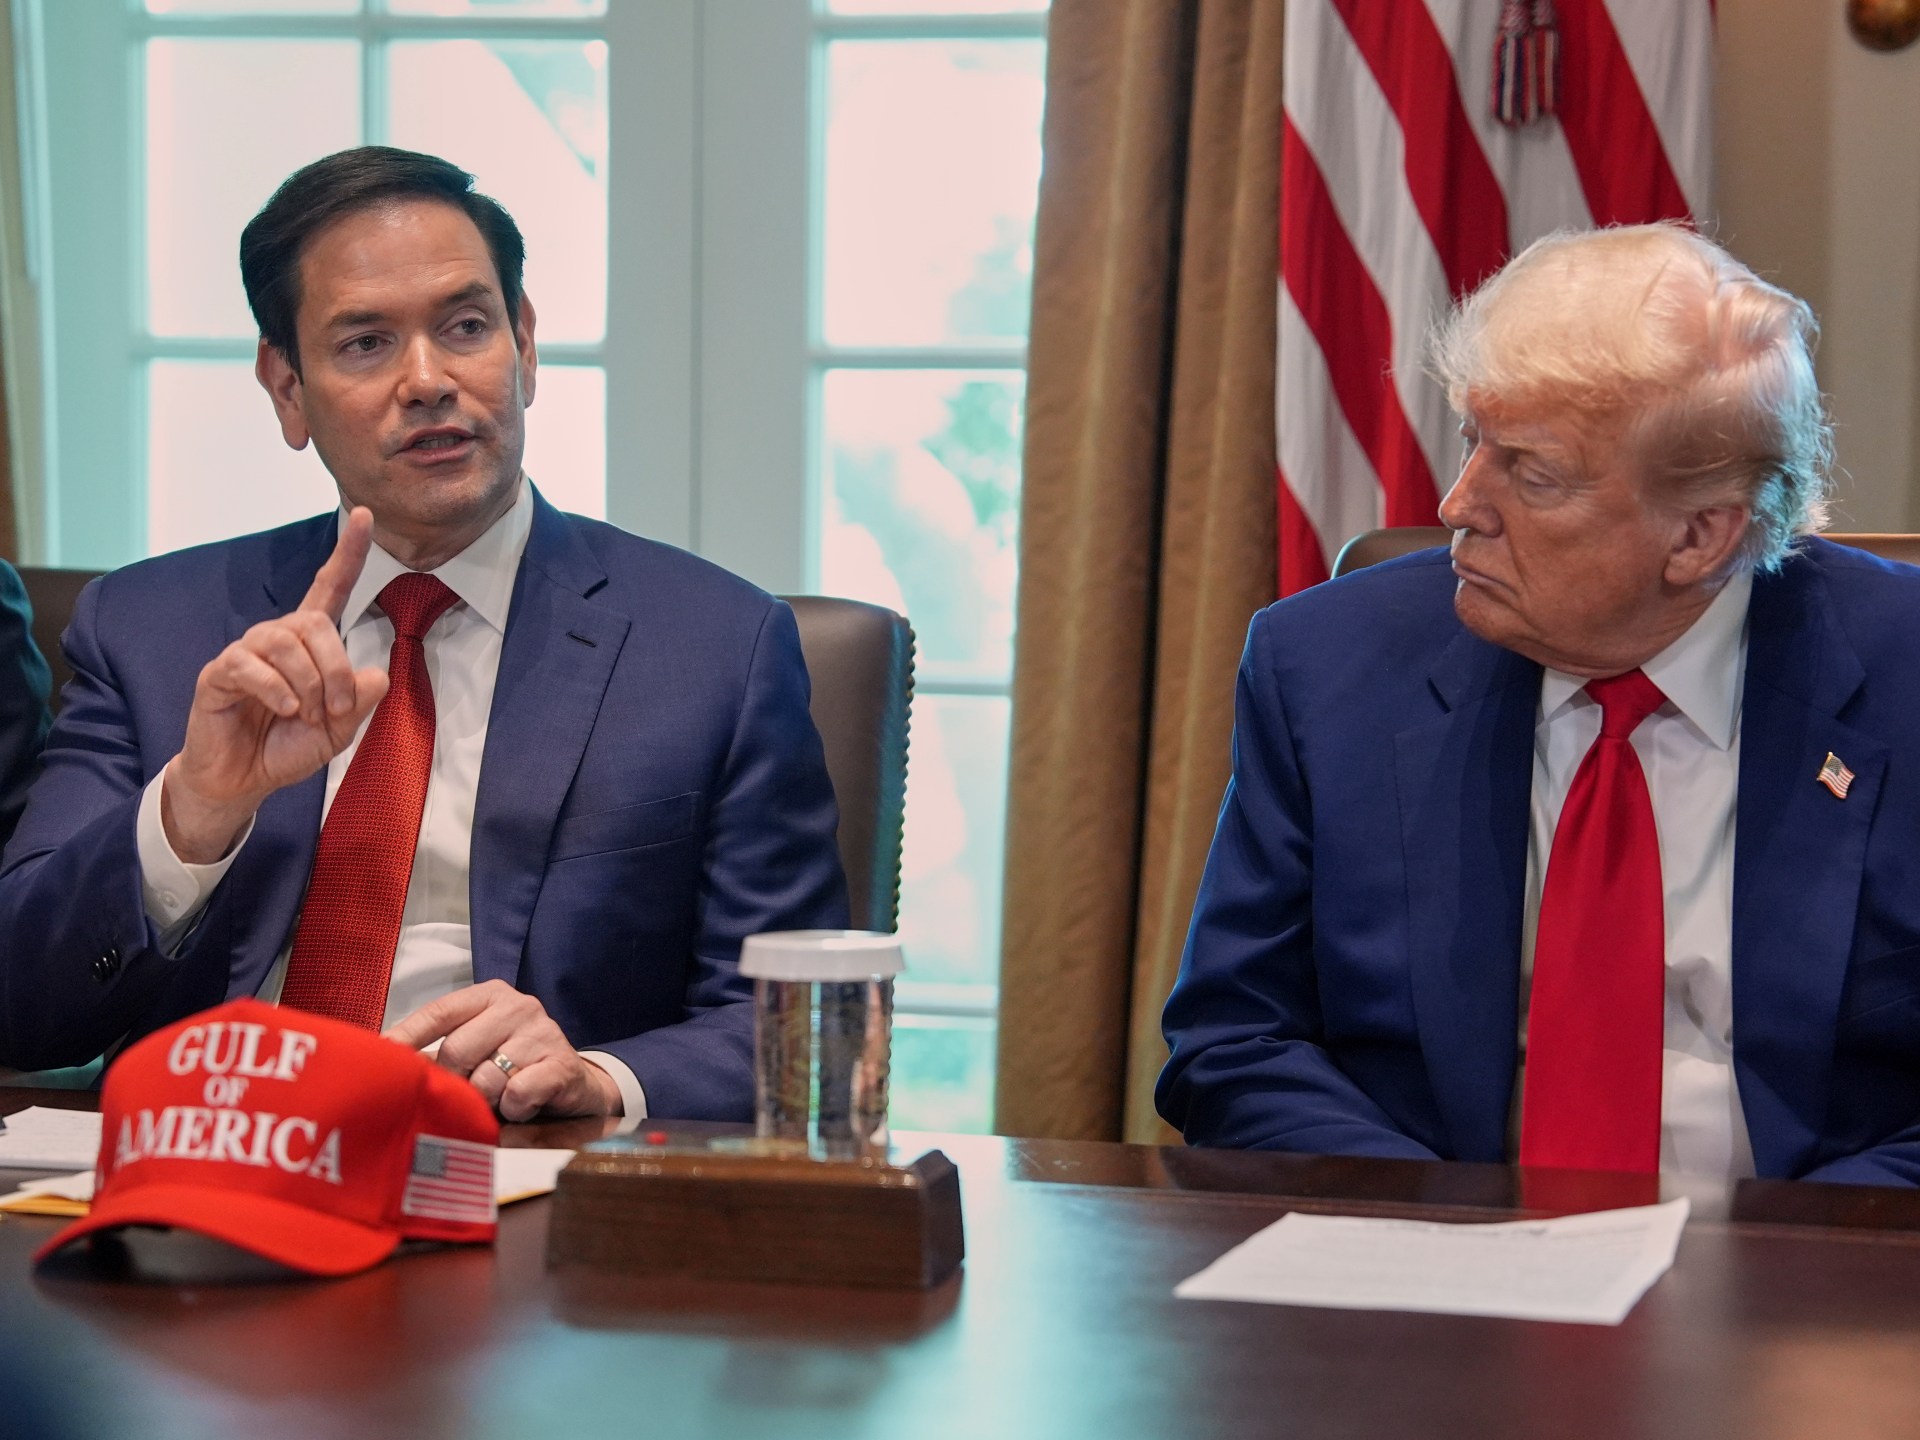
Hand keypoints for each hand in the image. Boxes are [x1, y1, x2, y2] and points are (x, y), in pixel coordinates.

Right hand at [162, 507, 390, 862]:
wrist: (242, 780)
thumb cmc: (286, 747)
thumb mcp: (338, 729)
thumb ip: (360, 701)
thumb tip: (379, 674)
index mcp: (308, 645)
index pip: (329, 588)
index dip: (347, 553)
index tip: (365, 515)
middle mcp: (276, 639)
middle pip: (314, 623)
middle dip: (335, 667)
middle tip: (335, 709)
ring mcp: (245, 653)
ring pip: (285, 642)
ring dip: (308, 683)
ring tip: (305, 715)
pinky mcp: (219, 674)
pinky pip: (251, 665)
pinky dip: (276, 690)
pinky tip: (283, 710)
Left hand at [384, 981, 622, 1121]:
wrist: (576, 1085)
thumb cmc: (514, 1066)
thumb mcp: (480, 1047)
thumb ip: (443, 1051)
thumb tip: (389, 1065)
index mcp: (490, 995)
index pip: (439, 1012)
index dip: (407, 1035)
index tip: (379, 1057)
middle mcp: (518, 1006)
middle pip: (457, 1049)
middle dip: (453, 1081)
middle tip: (462, 1095)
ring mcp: (543, 1032)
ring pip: (487, 1077)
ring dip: (486, 1100)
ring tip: (498, 1099)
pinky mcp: (561, 1063)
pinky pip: (517, 1093)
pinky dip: (513, 1108)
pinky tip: (522, 1105)